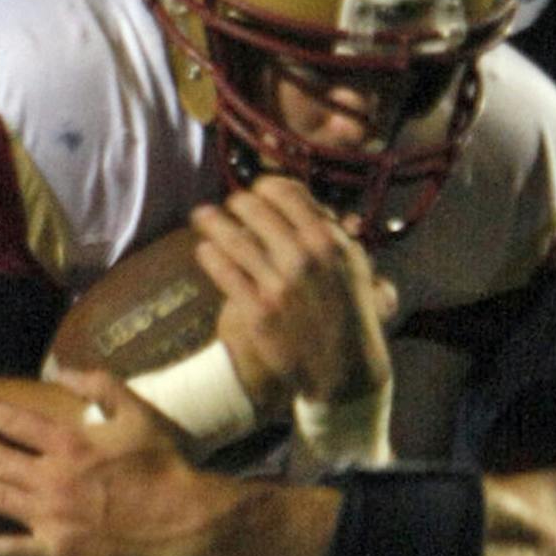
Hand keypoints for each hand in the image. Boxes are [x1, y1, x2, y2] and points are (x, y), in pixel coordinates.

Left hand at [0, 371, 222, 555]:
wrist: (184, 520)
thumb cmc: (163, 464)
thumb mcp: (137, 413)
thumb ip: (100, 385)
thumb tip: (62, 369)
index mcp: (70, 443)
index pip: (15, 422)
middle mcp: (52, 478)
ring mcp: (50, 517)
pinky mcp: (56, 551)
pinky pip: (11, 549)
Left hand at [191, 175, 396, 410]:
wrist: (345, 368)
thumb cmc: (349, 311)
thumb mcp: (353, 265)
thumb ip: (330, 231)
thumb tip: (304, 200)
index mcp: (328, 242)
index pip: (287, 194)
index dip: (267, 187)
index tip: (258, 188)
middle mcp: (303, 258)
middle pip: (255, 210)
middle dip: (238, 203)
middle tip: (231, 204)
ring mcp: (279, 285)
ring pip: (233, 239)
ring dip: (213, 222)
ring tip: (202, 216)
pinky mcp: (258, 311)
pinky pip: (225, 273)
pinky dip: (210, 256)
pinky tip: (204, 249)